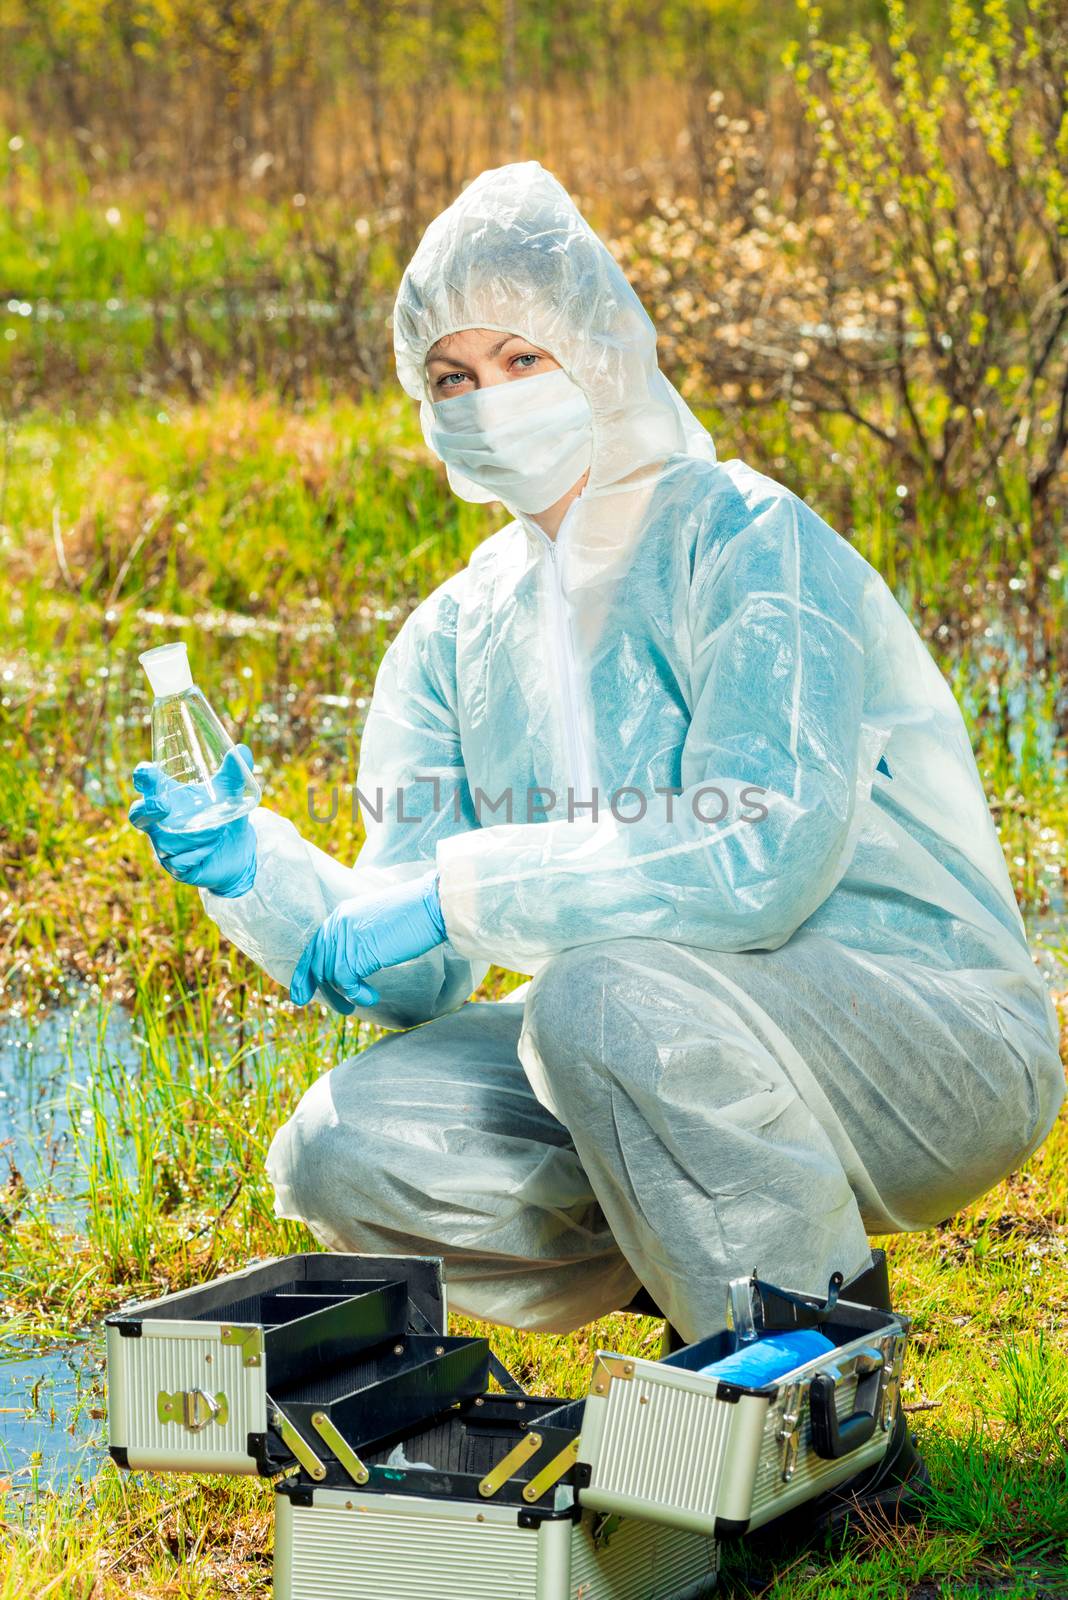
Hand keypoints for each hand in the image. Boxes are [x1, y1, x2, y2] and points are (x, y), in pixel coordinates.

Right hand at [129, 745, 257, 897]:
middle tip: (164, 805)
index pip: (146, 784)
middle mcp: (159, 822)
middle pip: (138, 815)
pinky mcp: (176, 868)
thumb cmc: (224, 814)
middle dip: (147, 810)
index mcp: (167, 797)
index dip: (142, 777)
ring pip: (168, 841)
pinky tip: (211, 850)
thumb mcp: (231, 793)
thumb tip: (241, 750)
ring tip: (218, 831)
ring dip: (195, 835)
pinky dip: (199, 854)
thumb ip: (235, 773)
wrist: (238, 850)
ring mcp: (164, 846)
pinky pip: (181, 862)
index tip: (147, 771)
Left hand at [290, 870, 446, 1013]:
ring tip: (361, 1004)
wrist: (430, 907)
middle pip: (318, 964)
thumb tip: (352, 964)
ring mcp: (345, 937)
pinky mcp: (356, 952)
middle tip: (342, 1010)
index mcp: (341, 915)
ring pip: (330, 976)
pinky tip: (371, 998)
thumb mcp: (377, 924)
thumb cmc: (414, 916)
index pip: (315, 947)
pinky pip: (345, 982)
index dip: (304, 974)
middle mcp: (338, 924)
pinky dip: (357, 995)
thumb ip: (359, 938)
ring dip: (344, 996)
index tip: (301, 994)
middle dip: (324, 991)